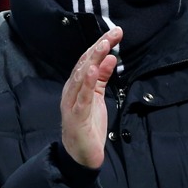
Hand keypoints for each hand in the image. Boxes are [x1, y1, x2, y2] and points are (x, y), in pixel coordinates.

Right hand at [61, 27, 122, 168]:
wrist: (81, 155)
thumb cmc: (89, 125)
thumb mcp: (97, 97)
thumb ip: (101, 78)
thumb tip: (111, 57)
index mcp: (76, 85)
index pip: (88, 60)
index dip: (101, 45)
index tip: (116, 32)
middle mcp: (71, 90)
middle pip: (84, 63)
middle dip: (99, 46)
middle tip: (114, 33)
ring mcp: (72, 103)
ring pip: (81, 76)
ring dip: (93, 59)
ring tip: (105, 45)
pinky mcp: (76, 116)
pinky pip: (81, 97)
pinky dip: (86, 82)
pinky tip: (92, 70)